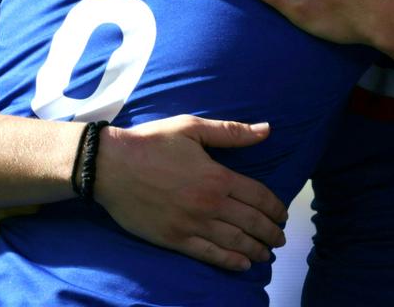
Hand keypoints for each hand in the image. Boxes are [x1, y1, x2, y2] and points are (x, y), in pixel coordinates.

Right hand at [95, 115, 286, 271]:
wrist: (110, 166)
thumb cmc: (151, 142)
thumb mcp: (192, 128)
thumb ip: (231, 132)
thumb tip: (267, 130)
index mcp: (217, 177)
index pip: (258, 196)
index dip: (275, 207)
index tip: (283, 214)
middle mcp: (209, 204)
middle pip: (251, 222)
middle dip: (270, 232)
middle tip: (280, 238)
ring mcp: (191, 224)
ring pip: (234, 242)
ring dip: (255, 249)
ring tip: (267, 253)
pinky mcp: (173, 239)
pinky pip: (208, 254)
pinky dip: (229, 261)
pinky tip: (243, 265)